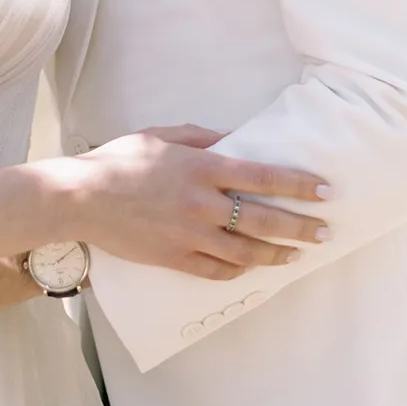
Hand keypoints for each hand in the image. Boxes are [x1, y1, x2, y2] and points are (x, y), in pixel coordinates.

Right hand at [71, 124, 330, 281]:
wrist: (82, 198)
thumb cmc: (120, 159)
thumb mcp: (162, 135)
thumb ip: (202, 138)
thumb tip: (235, 139)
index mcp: (201, 167)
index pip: (263, 177)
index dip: (297, 185)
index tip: (324, 191)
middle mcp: (202, 204)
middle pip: (263, 219)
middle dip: (300, 227)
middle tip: (325, 232)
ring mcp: (190, 236)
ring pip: (246, 251)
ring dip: (277, 253)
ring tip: (297, 255)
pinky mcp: (175, 259)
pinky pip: (217, 270)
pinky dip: (240, 269)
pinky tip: (252, 267)